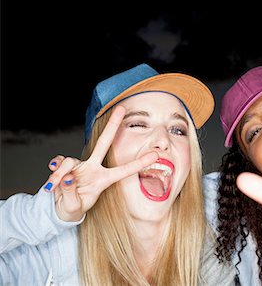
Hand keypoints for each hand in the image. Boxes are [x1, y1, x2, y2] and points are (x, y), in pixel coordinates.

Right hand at [43, 106, 157, 221]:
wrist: (59, 209)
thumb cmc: (73, 208)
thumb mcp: (74, 207)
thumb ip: (71, 194)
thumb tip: (68, 178)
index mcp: (103, 180)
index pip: (124, 170)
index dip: (139, 163)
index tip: (155, 155)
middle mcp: (94, 168)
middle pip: (104, 142)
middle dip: (112, 125)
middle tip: (121, 108)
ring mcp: (80, 165)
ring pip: (70, 161)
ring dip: (60, 174)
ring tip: (53, 187)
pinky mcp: (65, 165)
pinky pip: (59, 162)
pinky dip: (54, 171)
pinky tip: (51, 182)